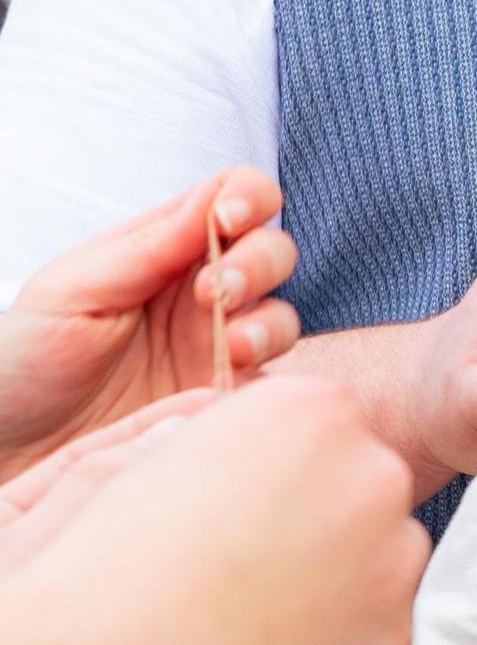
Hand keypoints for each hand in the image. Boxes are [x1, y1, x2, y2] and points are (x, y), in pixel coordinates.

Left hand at [0, 170, 296, 478]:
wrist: (9, 447)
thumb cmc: (25, 361)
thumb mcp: (71, 291)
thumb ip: (145, 248)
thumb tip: (214, 202)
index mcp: (162, 248)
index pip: (233, 197)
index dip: (247, 197)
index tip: (227, 220)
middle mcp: (198, 293)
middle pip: (272, 251)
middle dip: (256, 264)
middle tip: (214, 294)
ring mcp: (215, 348)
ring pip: (282, 316)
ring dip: (267, 322)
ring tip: (229, 344)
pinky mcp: (221, 402)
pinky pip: (271, 384)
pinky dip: (264, 377)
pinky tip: (224, 387)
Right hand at [23, 381, 427, 644]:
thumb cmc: (115, 562)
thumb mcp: (161, 457)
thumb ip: (229, 436)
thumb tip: (247, 441)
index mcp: (314, 409)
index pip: (327, 421)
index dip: (281, 464)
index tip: (243, 498)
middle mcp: (372, 472)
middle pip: (366, 482)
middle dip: (322, 513)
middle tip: (250, 560)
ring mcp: (394, 559)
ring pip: (381, 555)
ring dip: (338, 575)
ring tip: (253, 609)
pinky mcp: (395, 635)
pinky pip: (377, 626)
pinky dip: (337, 639)